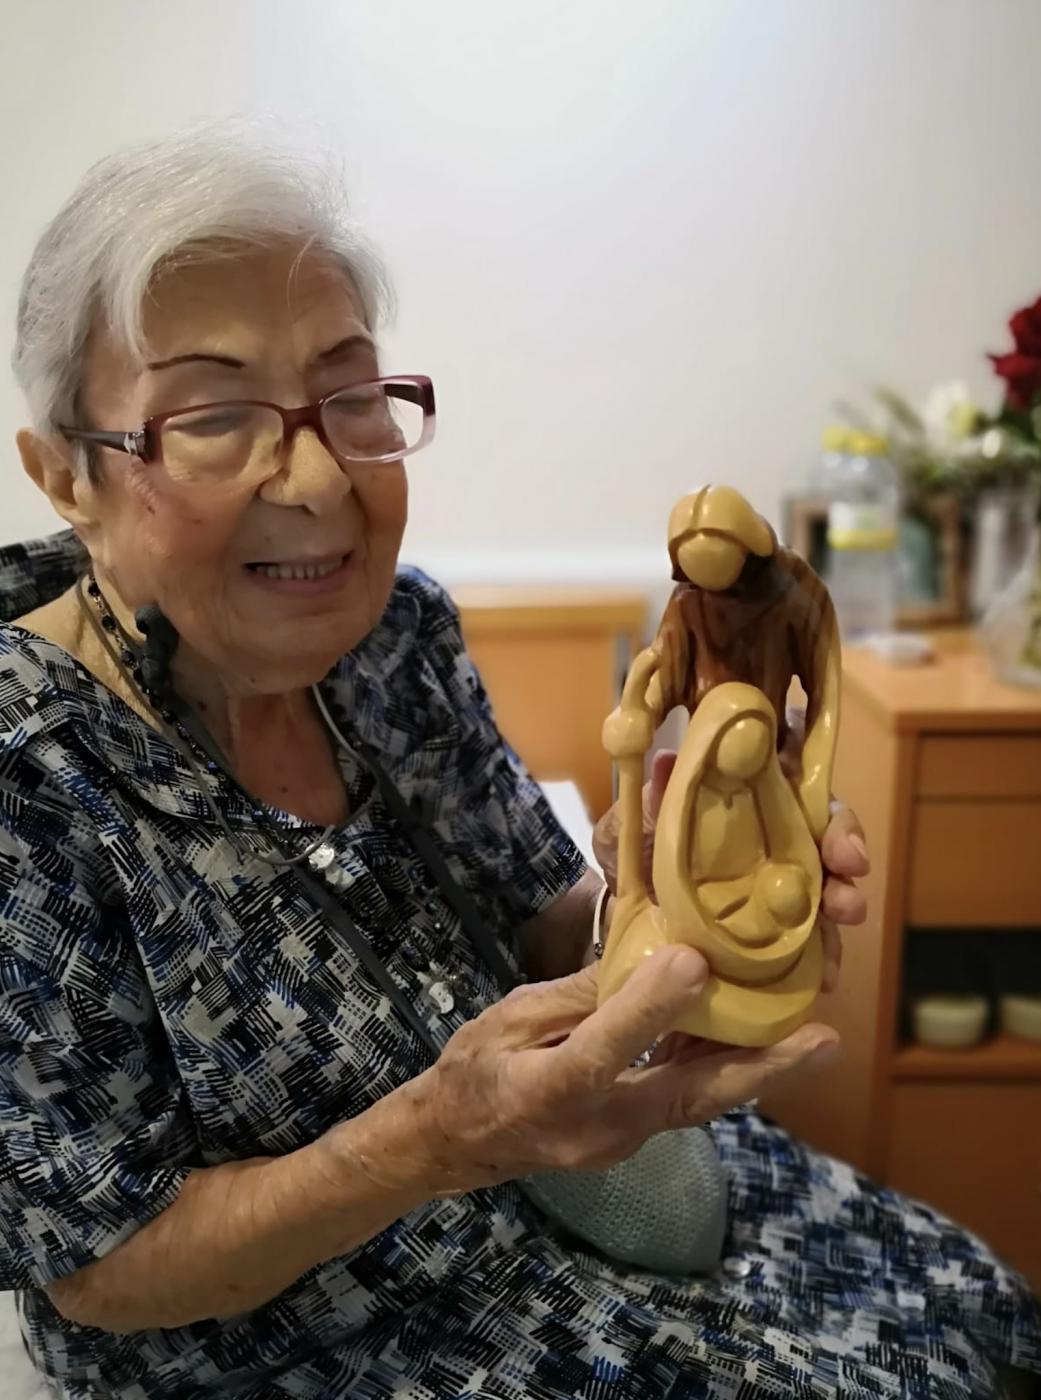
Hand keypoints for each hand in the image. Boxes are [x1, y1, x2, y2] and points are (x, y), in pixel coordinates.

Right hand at [404, 947, 837, 1193]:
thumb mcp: (510, 1018)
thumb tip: (648, 956)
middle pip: (688, 1097)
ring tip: (814, 1038)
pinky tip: (754, 1036)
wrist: (456, 1144)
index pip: (604, 1049)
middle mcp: (596, 1126)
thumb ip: (579, 995)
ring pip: (699, 1103)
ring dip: (756, 1070)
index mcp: (548, 1089)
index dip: (649, 1008)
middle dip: (761, 1070)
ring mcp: (621, 1141)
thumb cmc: (475, 1071)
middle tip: (824, 1041)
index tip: (694, 962)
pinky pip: (685, 1101)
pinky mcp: (633, 1138)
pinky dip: (720, 1069)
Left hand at [593, 745, 868, 993]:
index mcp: (745, 805)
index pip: (801, 791)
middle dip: (847, 848)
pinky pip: (811, 941)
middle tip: (851, 869)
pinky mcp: (776, 933)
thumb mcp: (632, 830)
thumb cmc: (634, 860)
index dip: (827, 806)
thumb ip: (652, 803)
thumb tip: (667, 762)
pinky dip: (824, 955)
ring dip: (845, 899)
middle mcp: (772, 841)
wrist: (619, 922)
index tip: (839, 833)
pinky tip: (827, 972)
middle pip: (826, 835)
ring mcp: (778, 888)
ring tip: (844, 914)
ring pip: (828, 886)